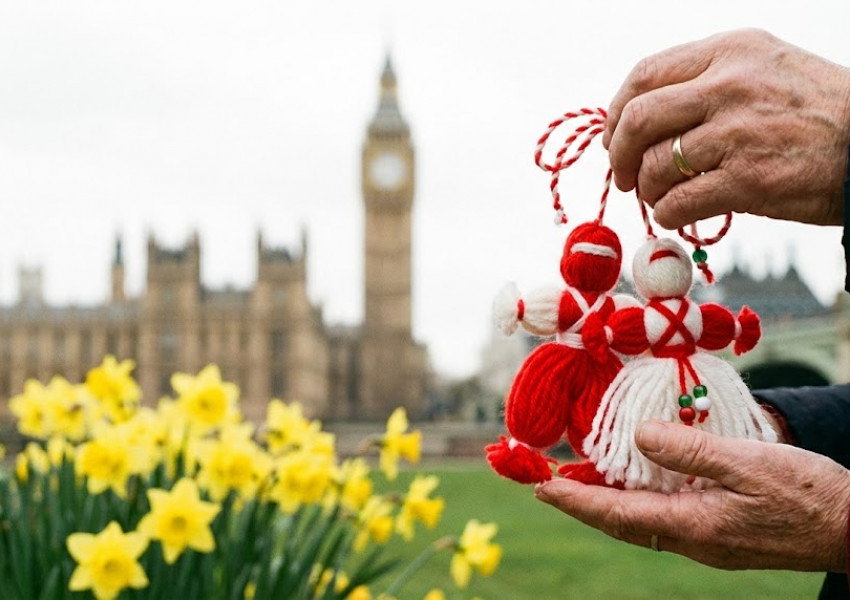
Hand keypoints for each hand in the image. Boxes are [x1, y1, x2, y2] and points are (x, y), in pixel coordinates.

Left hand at [535, 420, 849, 571]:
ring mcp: (707, 540)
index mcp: (694, 525)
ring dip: (607, 500)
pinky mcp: (721, 533)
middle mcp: (692, 539)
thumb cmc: (808, 494)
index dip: (576, 499)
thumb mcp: (749, 462)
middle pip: (621, 521)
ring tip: (580, 477)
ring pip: (641, 521)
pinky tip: (636, 480)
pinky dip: (638, 498)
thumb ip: (690, 451)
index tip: (542, 487)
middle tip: (548, 482)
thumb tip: (638, 436)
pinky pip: (664, 517)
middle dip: (582, 502)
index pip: (617, 513)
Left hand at [603, 29, 849, 228]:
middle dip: (620, 155)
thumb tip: (638, 116)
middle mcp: (729, 86)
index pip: (644, 75)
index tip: (617, 137)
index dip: (617, 112)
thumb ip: (703, 83)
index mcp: (729, 51)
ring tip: (663, 196)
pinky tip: (680, 214)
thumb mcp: (762, 69)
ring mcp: (737, 133)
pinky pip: (678, 203)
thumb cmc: (814, 111)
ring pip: (656, 165)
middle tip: (625, 176)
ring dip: (648, 189)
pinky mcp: (748, 181)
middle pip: (638, 119)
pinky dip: (668, 215)